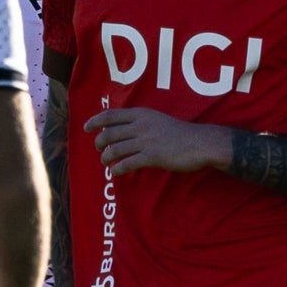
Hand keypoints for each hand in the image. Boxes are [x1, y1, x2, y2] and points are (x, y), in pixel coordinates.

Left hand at [84, 106, 227, 176]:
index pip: (111, 115)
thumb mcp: (158, 120)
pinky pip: (127, 164)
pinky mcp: (151, 156)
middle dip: (99, 143)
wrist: (199, 143)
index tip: (86, 127)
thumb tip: (123, 130)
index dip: (96, 121)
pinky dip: (118, 169)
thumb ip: (141, 122)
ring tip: (106, 162)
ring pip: (115, 150)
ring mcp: (145, 141)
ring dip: (106, 158)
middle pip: (109, 134)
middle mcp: (140, 126)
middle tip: (99, 149)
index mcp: (141, 114)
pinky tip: (116, 172)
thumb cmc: (180, 133)